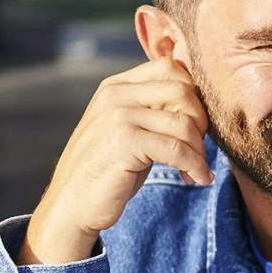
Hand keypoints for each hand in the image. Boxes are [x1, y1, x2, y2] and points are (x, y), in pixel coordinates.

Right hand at [21, 57, 211, 264]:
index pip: (170, 68)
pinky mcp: (125, 141)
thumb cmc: (105, 171)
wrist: (70, 204)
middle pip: (182, 90)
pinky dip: (195, 165)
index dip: (193, 96)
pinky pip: (177, 149)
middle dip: (201, 122)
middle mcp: (116, 94)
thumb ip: (151, 110)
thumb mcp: (126, 130)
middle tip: (199, 149)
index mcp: (116, 86)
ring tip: (197, 170)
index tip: (196, 126)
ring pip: (183, 122)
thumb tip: (198, 106)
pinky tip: (198, 178)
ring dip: (199, 150)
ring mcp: (118, 116)